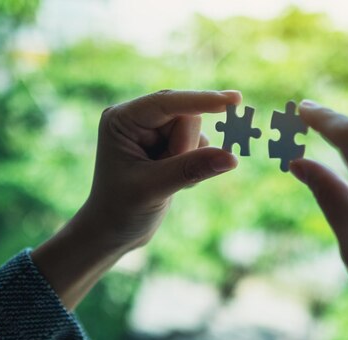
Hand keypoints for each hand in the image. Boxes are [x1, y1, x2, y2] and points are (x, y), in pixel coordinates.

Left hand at [32, 90, 239, 308]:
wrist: (114, 232)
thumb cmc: (122, 209)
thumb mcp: (154, 188)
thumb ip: (192, 169)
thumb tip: (231, 158)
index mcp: (123, 119)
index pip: (167, 102)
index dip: (201, 100)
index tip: (234, 99)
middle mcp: (138, 119)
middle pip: (187, 117)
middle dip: (186, 148)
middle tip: (168, 174)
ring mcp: (155, 132)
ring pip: (196, 133)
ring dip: (190, 161)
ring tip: (164, 182)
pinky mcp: (169, 146)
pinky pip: (200, 147)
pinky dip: (194, 168)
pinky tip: (173, 184)